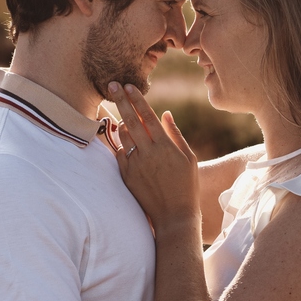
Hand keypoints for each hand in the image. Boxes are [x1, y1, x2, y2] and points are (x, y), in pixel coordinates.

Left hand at [110, 83, 200, 229]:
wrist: (174, 216)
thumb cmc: (187, 186)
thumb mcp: (189, 158)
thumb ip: (175, 134)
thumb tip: (166, 114)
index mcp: (165, 146)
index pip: (148, 116)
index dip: (137, 99)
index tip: (129, 86)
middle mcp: (148, 153)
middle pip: (131, 120)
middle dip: (120, 100)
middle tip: (112, 85)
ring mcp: (135, 164)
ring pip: (122, 135)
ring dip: (120, 120)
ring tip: (118, 111)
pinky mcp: (127, 176)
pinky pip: (119, 153)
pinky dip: (120, 142)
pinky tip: (119, 134)